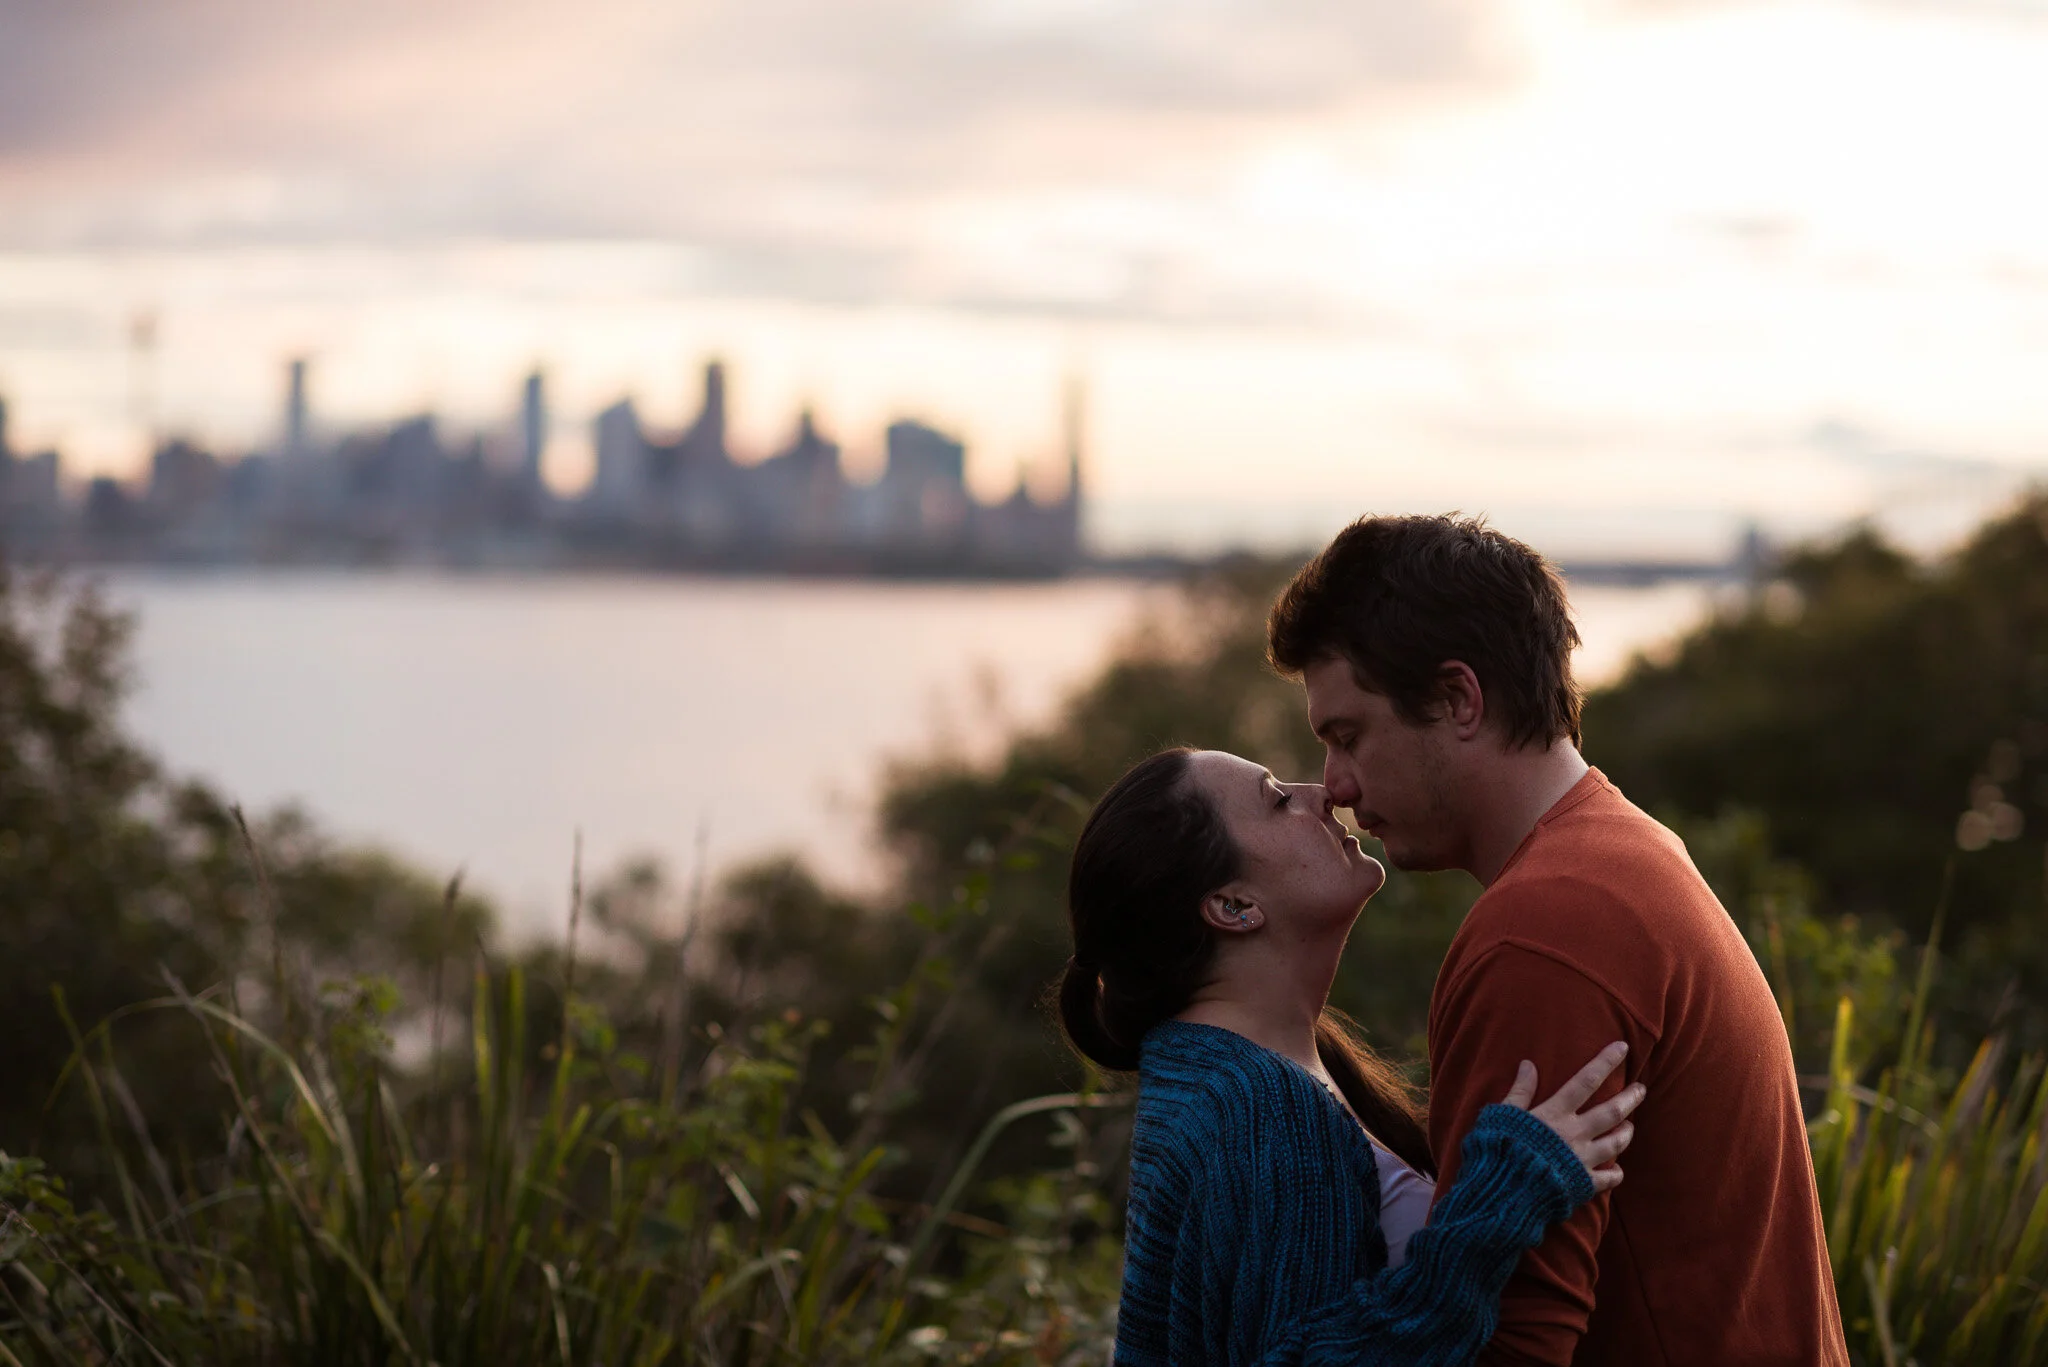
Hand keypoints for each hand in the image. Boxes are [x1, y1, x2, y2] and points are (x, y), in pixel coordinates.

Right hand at [1499, 1041, 1643, 1193]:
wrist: (1507, 1191)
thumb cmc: (1501, 1149)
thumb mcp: (1504, 1115)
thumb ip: (1519, 1091)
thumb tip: (1527, 1064)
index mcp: (1556, 1114)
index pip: (1585, 1081)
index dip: (1605, 1062)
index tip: (1622, 1047)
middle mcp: (1575, 1134)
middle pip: (1611, 1112)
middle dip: (1629, 1098)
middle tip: (1641, 1089)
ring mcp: (1583, 1159)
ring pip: (1616, 1143)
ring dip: (1626, 1133)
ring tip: (1631, 1126)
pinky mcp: (1583, 1184)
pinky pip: (1609, 1178)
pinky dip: (1616, 1173)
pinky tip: (1617, 1170)